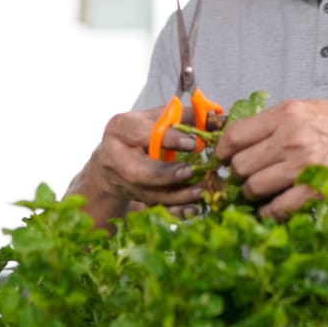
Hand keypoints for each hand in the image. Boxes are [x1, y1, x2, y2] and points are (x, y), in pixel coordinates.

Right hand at [74, 109, 207, 224]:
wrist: (112, 159)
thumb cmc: (139, 133)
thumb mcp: (155, 118)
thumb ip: (182, 116)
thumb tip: (216, 118)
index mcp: (121, 129)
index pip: (142, 133)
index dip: (168, 139)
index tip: (192, 143)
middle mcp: (115, 156)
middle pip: (137, 172)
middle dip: (166, 175)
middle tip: (191, 172)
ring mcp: (121, 181)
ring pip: (149, 194)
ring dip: (177, 196)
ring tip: (201, 190)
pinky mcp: (132, 197)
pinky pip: (155, 208)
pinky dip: (175, 211)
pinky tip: (193, 209)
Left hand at [218, 99, 327, 219]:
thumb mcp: (305, 110)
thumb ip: (272, 122)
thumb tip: (237, 139)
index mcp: (285, 115)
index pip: (235, 136)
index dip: (221, 152)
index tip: (221, 159)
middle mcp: (290, 138)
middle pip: (240, 165)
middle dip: (237, 175)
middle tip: (242, 177)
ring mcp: (302, 166)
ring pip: (253, 187)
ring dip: (251, 194)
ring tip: (257, 192)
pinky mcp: (315, 190)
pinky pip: (277, 208)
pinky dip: (268, 212)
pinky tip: (270, 209)